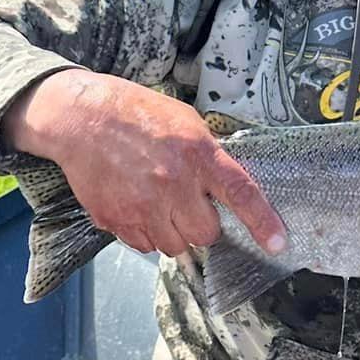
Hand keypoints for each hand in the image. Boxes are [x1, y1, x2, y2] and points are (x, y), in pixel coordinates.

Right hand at [4, 68, 285, 260]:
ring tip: (157, 201)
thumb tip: (226, 186)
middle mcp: (173, 184)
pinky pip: (143, 246)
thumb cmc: (135, 112)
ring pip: (174, 247)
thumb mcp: (184, 120)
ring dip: (172, 232)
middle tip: (186, 202)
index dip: (263, 223)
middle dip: (200, 224)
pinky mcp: (116, 219)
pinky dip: (145, 233)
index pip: (241, 193)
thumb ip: (208, 155)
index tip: (279, 244)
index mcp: (197, 154)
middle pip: (205, 234)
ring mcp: (142, 206)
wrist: (80, 118)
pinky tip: (135, 205)